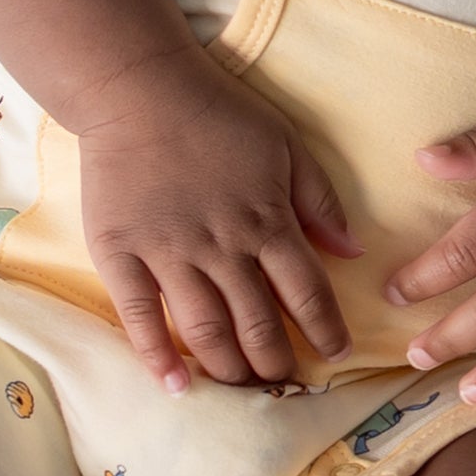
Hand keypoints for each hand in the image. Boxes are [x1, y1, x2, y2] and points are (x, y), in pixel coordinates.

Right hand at [72, 52, 359, 391]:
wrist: (137, 88)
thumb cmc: (217, 113)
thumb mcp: (286, 144)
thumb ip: (321, 199)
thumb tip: (354, 252)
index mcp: (267, 221)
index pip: (307, 292)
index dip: (326, 329)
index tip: (337, 353)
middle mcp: (222, 247)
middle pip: (257, 323)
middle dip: (277, 362)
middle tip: (285, 381)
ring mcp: (168, 253)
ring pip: (205, 330)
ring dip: (228, 368)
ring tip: (242, 387)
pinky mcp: (121, 253)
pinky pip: (140, 315)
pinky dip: (157, 356)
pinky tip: (174, 385)